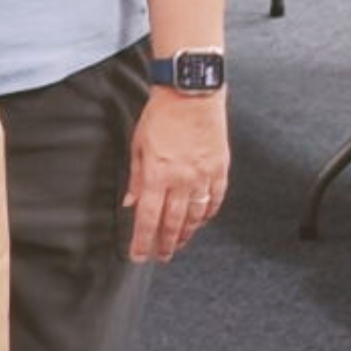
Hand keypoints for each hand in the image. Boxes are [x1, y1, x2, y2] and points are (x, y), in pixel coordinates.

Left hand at [124, 88, 229, 262]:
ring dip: (186, 233)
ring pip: (196, 216)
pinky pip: (215, 200)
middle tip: (160, 256)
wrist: (191, 94)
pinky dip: (208, 214)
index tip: (138, 256)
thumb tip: (131, 202)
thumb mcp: (138, 145)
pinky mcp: (220, 169)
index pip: (148, 218)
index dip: (142, 241)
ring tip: (178, 243)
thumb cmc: (161, 115)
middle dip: (165, 244)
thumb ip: (136, 177)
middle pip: (173, 223)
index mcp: (157, 175)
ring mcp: (203, 176)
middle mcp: (181, 180)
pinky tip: (202, 221)